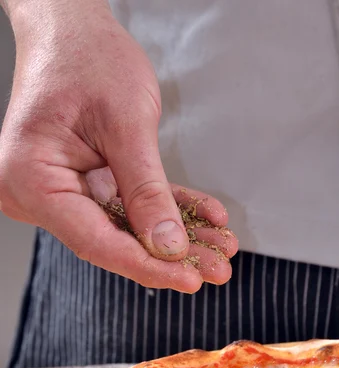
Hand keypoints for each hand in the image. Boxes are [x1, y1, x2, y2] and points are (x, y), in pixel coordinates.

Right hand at [0, 2, 237, 292]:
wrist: (73, 31)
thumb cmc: (88, 58)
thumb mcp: (126, 124)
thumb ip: (146, 191)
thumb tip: (167, 246)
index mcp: (32, 179)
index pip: (95, 241)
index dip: (147, 265)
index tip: (189, 279)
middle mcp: (39, 193)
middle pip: (112, 240)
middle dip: (171, 256)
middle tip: (217, 269)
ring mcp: (59, 191)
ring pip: (125, 228)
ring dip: (176, 237)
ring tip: (220, 247)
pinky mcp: (81, 185)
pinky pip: (127, 205)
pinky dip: (165, 210)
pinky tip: (205, 218)